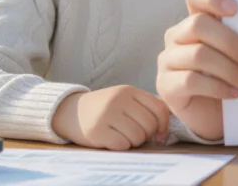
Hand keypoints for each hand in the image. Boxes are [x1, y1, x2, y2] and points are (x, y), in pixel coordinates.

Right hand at [51, 86, 169, 150]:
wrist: (71, 111)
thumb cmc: (105, 108)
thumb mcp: (125, 99)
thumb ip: (146, 106)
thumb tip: (166, 126)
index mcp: (129, 91)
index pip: (159, 108)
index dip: (164, 125)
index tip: (159, 134)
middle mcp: (118, 100)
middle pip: (150, 125)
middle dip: (147, 135)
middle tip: (135, 134)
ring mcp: (107, 115)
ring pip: (138, 137)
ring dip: (134, 142)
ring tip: (123, 135)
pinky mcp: (97, 131)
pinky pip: (123, 145)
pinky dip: (121, 146)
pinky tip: (113, 139)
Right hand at [156, 0, 237, 140]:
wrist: (215, 118)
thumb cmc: (229, 79)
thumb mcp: (236, 56)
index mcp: (195, 20)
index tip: (236, 9)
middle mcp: (177, 36)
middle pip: (199, 25)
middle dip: (230, 41)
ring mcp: (168, 60)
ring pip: (198, 54)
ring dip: (230, 69)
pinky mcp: (165, 85)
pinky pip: (191, 80)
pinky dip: (218, 87)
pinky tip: (235, 94)